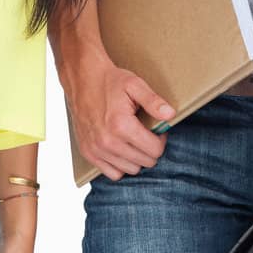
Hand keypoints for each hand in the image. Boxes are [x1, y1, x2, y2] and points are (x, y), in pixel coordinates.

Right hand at [66, 55, 173, 180]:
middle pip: (145, 162)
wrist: (82, 80)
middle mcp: (107, 142)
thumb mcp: (135, 85)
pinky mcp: (88, 153)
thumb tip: (170, 115)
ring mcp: (96, 149)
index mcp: (121, 125)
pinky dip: (120, 165)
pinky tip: (122, 149)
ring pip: (130, 170)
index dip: (161, 139)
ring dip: (136, 158)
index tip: (157, 130)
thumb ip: (154, 101)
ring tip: (134, 139)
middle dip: (150, 149)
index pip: (154, 150)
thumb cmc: (110, 81)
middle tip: (146, 133)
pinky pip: (112, 173)